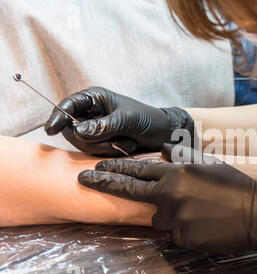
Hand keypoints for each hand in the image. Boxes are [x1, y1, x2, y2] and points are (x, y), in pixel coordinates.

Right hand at [44, 87, 194, 155]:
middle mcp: (91, 113)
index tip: (52, 129)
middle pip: (72, 129)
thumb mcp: (127, 120)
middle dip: (93, 139)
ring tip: (127, 141)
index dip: (58, 116)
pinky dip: (110, 152)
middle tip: (115, 139)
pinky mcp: (100, 143)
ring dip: (105, 146)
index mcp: (96, 98)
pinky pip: (94, 152)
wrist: (164, 135)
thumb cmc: (148, 120)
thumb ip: (103, 125)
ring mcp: (94, 129)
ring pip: (83, 143)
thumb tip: (77, 131)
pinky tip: (127, 145)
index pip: (69, 105)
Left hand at [78, 144, 256, 253]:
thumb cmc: (235, 185)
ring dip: (170, 213)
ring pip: (159, 216)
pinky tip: (204, 223)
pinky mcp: (183, 238)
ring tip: (198, 209)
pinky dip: (185, 228)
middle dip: (106, 183)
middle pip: (131, 190)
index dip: (116, 168)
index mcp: (178, 174)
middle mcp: (171, 195)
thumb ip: (183, 157)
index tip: (96, 167)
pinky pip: (175, 233)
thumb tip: (165, 150)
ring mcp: (175, 219)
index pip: (138, 169)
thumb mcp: (209, 165)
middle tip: (85, 179)